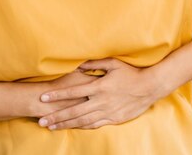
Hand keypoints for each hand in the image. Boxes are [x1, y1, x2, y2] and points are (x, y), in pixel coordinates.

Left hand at [36, 58, 162, 129]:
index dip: (57, 96)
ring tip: (52, 127)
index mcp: (99, 87)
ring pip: (82, 121)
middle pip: (74, 111)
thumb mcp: (113, 63)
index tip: (43, 98)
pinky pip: (95, 125)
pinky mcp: (114, 119)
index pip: (73, 92)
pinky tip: (72, 128)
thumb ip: (94, 63)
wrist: (150, 87)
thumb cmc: (131, 72)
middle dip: (56, 117)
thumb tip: (78, 65)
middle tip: (42, 121)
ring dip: (66, 125)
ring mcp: (107, 112)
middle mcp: (101, 101)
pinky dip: (82, 127)